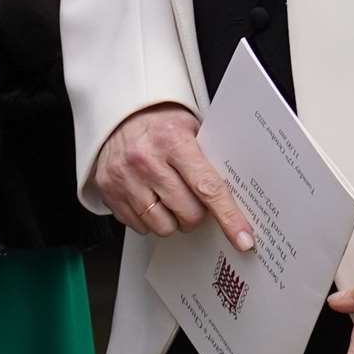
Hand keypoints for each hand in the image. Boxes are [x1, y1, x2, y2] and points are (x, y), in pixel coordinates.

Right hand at [96, 102, 253, 252]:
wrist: (119, 114)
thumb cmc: (161, 122)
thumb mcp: (190, 127)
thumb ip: (209, 156)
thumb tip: (236, 193)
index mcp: (174, 141)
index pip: (208, 187)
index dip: (229, 216)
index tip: (243, 239)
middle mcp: (148, 161)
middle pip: (188, 213)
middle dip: (198, 214)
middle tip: (195, 199)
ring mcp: (126, 179)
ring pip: (163, 226)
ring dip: (173, 220)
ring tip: (172, 198)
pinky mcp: (110, 193)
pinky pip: (139, 227)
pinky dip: (150, 220)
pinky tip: (151, 198)